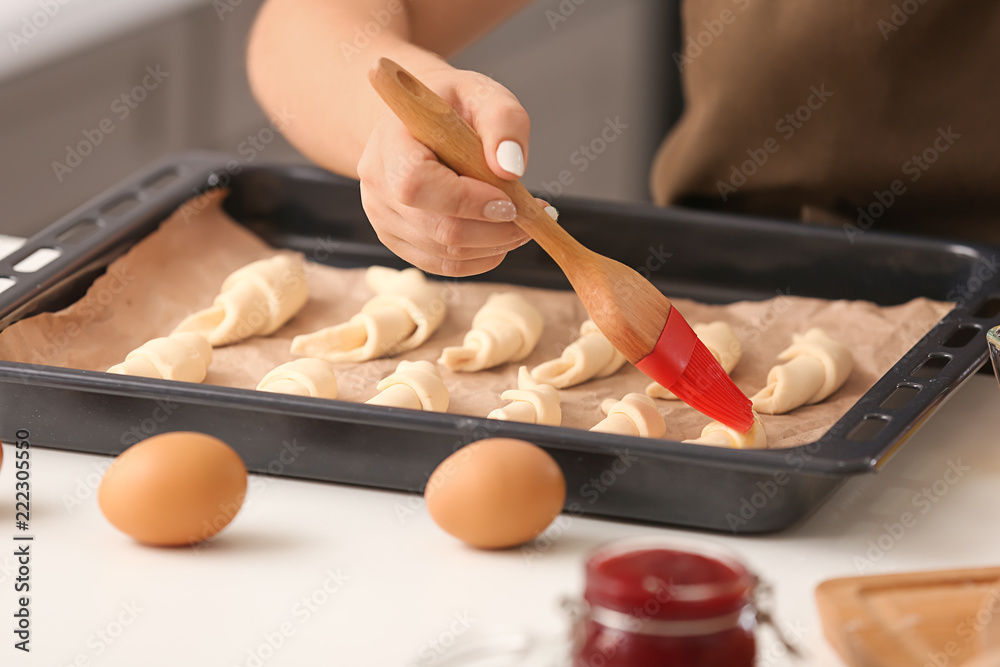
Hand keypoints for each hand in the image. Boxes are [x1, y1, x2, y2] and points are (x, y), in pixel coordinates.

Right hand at [357, 67, 533, 276]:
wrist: (419, 123)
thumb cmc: (452, 106)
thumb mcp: (484, 94)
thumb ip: (504, 122)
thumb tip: (510, 168)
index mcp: (390, 141)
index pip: (417, 184)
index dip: (466, 201)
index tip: (509, 201)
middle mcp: (377, 184)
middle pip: (436, 228)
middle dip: (494, 230)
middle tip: (531, 216)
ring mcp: (383, 218)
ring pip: (444, 254)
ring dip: (493, 245)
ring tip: (520, 222)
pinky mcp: (397, 240)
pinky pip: (442, 265)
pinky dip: (480, 258)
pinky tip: (499, 237)